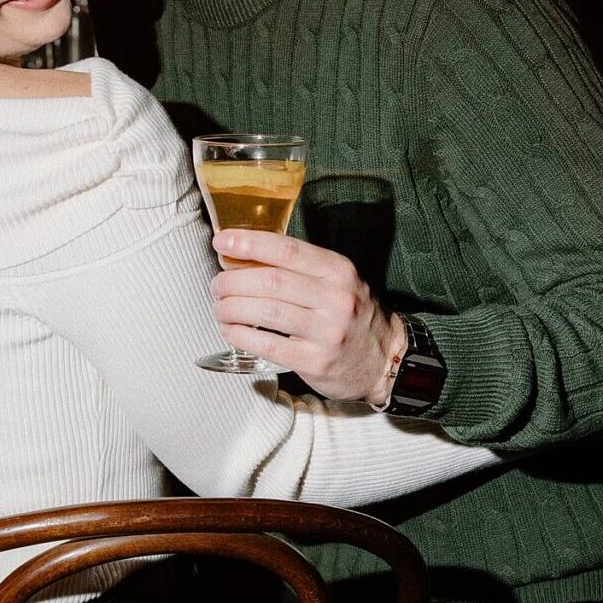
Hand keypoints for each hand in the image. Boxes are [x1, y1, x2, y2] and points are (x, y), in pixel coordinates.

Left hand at [210, 229, 401, 401]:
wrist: (386, 359)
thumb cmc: (351, 314)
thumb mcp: (337, 280)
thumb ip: (300, 268)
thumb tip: (244, 254)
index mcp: (338, 270)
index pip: (288, 249)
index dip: (250, 243)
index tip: (222, 242)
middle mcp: (336, 298)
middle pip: (271, 281)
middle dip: (233, 281)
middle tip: (216, 285)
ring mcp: (328, 331)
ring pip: (267, 311)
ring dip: (232, 307)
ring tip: (219, 307)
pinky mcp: (316, 361)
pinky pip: (268, 345)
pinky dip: (241, 335)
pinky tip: (230, 330)